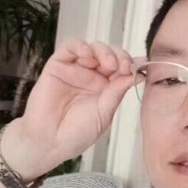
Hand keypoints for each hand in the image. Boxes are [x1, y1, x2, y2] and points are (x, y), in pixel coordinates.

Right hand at [2, 40, 136, 177]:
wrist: (49, 141)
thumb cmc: (76, 134)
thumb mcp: (104, 114)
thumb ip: (117, 92)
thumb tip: (138, 74)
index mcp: (105, 89)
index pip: (121, 69)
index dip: (130, 64)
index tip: (138, 67)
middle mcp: (91, 77)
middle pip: (110, 55)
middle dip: (120, 56)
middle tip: (122, 66)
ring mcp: (75, 70)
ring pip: (93, 48)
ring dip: (104, 51)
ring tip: (107, 64)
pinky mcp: (58, 65)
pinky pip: (70, 47)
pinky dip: (81, 46)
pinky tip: (87, 56)